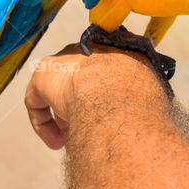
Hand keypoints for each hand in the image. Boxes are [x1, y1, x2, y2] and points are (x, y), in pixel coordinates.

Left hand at [24, 43, 162, 148]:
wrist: (116, 90)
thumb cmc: (139, 90)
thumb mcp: (150, 84)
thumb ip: (144, 86)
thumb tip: (151, 97)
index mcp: (113, 46)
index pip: (104, 68)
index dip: (104, 92)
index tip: (108, 111)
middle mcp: (87, 48)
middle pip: (79, 81)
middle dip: (83, 106)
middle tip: (91, 127)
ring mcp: (64, 59)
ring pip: (59, 93)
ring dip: (66, 117)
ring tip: (77, 138)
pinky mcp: (42, 75)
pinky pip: (37, 101)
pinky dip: (45, 124)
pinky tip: (56, 142)